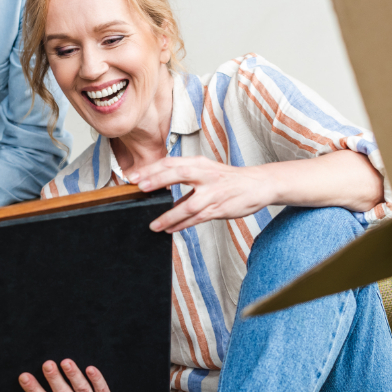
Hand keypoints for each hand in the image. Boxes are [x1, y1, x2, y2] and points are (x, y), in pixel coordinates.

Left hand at [131, 156, 276, 232]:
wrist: (258, 185)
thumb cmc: (228, 179)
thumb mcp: (206, 171)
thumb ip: (185, 176)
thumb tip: (157, 186)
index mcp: (200, 163)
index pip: (171, 162)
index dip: (152, 168)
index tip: (134, 176)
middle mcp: (206, 175)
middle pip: (178, 174)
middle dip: (158, 180)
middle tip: (140, 188)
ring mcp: (213, 192)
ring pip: (188, 205)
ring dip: (169, 216)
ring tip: (154, 225)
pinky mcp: (219, 208)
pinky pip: (197, 218)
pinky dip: (183, 225)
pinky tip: (171, 229)